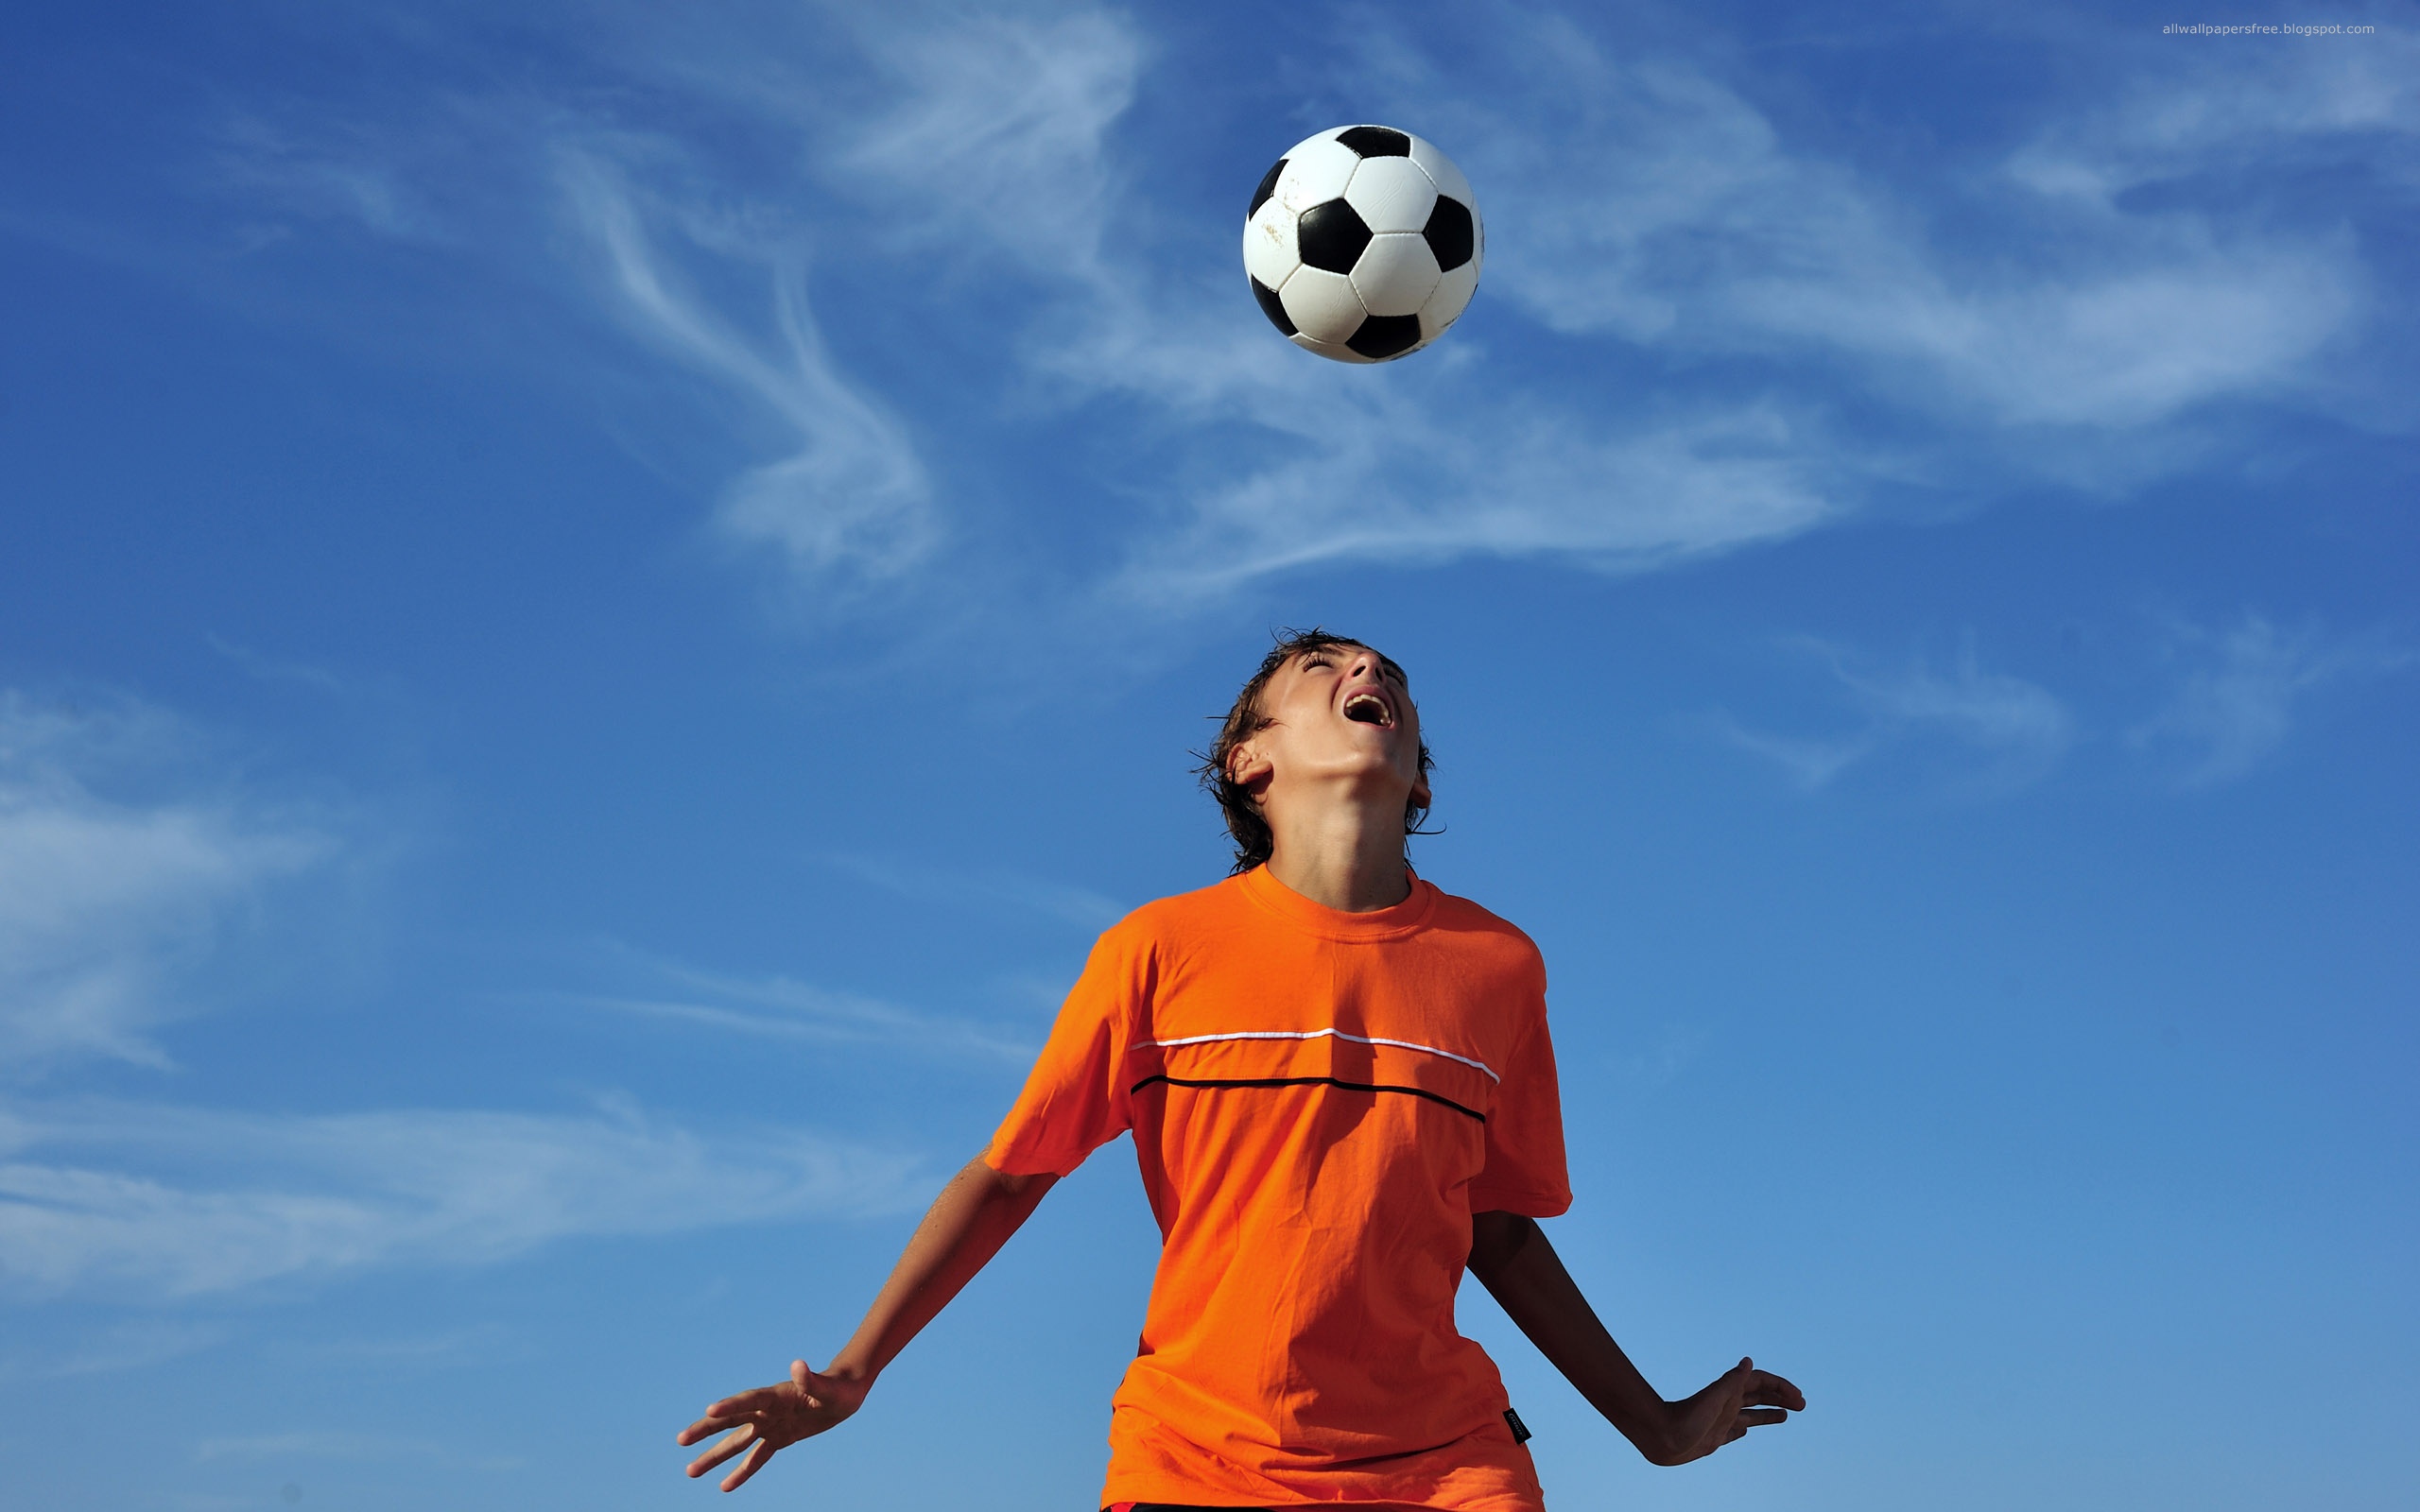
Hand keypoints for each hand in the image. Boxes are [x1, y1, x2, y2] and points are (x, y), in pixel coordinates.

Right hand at [676, 1359, 865, 1490]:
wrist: (845, 1393)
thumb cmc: (838, 1387)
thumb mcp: (828, 1388)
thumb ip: (811, 1380)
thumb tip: (797, 1365)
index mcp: (776, 1394)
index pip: (749, 1400)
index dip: (731, 1404)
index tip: (709, 1409)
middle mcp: (767, 1410)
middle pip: (731, 1421)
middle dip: (706, 1430)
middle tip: (680, 1440)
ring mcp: (770, 1425)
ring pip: (736, 1443)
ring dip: (714, 1456)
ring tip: (690, 1471)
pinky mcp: (778, 1439)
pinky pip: (757, 1458)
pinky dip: (742, 1472)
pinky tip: (724, 1487)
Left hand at [1650, 1357, 1803, 1464]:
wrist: (1659, 1438)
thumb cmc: (1685, 1419)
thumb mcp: (1712, 1399)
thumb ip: (1731, 1381)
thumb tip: (1748, 1361)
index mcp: (1729, 1392)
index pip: (1761, 1383)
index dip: (1780, 1387)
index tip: (1798, 1398)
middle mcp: (1727, 1404)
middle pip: (1759, 1396)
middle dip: (1780, 1398)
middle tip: (1803, 1405)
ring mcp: (1721, 1420)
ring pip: (1751, 1414)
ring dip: (1769, 1412)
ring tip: (1787, 1415)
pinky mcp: (1714, 1437)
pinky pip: (1735, 1431)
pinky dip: (1745, 1429)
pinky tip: (1748, 1431)